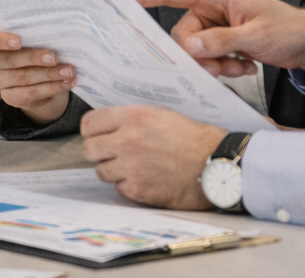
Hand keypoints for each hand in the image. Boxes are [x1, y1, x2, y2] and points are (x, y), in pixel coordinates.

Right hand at [0, 30, 75, 123]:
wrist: (34, 75)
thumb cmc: (32, 48)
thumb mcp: (31, 40)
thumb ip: (35, 37)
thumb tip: (56, 33)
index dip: (2, 40)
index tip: (20, 41)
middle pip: (9, 60)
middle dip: (34, 58)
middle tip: (55, 57)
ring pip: (23, 78)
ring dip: (49, 75)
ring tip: (68, 72)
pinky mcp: (10, 98)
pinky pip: (31, 94)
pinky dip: (51, 88)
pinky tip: (65, 83)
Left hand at [80, 105, 223, 209]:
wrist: (215, 164)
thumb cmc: (193, 138)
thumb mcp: (161, 114)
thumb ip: (131, 117)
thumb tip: (109, 123)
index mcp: (133, 118)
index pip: (89, 123)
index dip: (92, 130)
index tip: (97, 134)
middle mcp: (127, 141)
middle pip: (89, 149)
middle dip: (99, 151)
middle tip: (112, 152)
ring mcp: (131, 168)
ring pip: (100, 171)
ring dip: (113, 169)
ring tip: (132, 165)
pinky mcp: (138, 190)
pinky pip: (118, 188)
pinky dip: (128, 184)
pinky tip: (145, 178)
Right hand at [131, 0, 304, 80]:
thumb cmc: (289, 29)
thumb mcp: (255, 37)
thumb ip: (221, 42)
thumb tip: (188, 47)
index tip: (124, 0)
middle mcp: (212, 10)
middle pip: (183, 34)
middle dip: (199, 56)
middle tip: (222, 69)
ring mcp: (217, 28)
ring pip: (196, 51)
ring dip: (215, 65)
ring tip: (241, 70)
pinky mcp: (223, 43)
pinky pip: (209, 58)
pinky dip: (224, 68)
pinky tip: (246, 70)